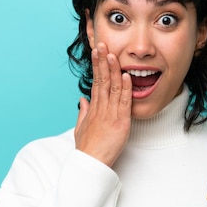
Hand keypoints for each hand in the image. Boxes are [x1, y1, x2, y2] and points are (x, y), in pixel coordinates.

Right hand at [74, 43, 132, 166]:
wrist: (89, 163)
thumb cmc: (86, 148)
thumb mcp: (81, 128)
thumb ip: (83, 112)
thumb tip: (82, 100)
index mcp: (93, 108)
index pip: (96, 81)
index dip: (97, 65)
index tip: (97, 51)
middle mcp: (101, 108)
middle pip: (102, 79)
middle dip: (102, 61)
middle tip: (102, 43)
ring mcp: (110, 114)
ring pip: (112, 87)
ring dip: (113, 69)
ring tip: (113, 53)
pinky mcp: (120, 122)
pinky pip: (123, 102)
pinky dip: (125, 89)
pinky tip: (125, 76)